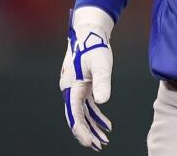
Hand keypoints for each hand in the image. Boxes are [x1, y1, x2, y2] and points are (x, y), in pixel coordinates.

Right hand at [59, 6, 114, 150]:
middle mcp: (70, 90)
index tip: (90, 142)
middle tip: (99, 146)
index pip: (74, 115)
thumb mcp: (101, 64)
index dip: (81, 131)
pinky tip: (106, 124)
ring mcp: (75, 88)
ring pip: (82, 113)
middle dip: (87, 133)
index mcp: (71, 88)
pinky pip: (88, 106)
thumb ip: (102, 82)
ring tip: (103, 140)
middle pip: (77, 117)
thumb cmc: (95, 47)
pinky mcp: (83, 85)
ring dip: (92, 127)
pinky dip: (96, 116)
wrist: (90, 32)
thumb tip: (102, 102)